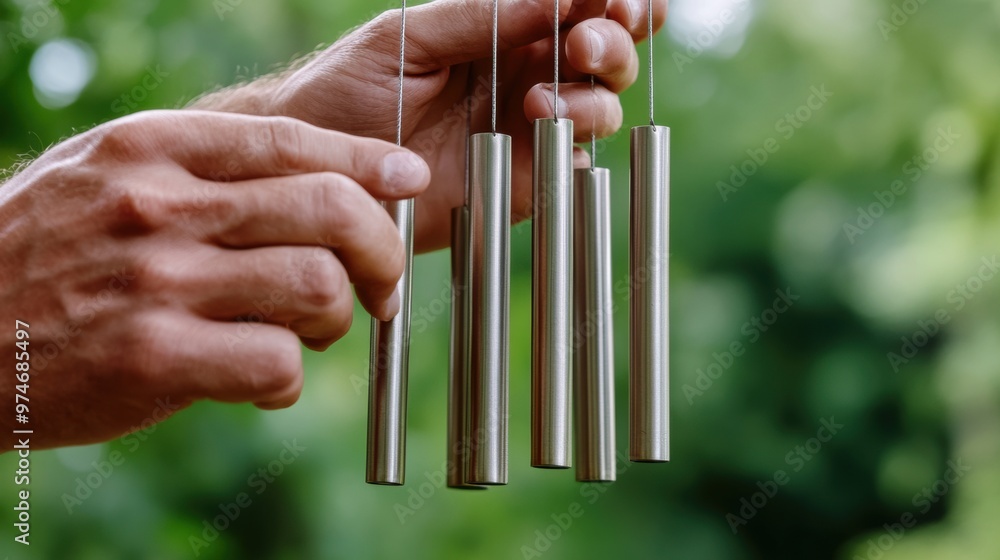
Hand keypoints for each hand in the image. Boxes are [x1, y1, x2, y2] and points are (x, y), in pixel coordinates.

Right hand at [0, 110, 429, 448]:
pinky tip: (260, 380)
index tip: (407, 178)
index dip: (368, 161)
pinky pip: (280, 362)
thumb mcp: (106, 176)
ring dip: (336, 318)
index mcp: (153, 149)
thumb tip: (317, 186)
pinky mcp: (154, 358)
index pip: (294, 141)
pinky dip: (288, 377)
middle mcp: (160, 205)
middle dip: (382, 249)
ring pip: (319, 287)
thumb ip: (201, 172)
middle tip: (380, 281)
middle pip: (329, 211)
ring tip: (306, 332)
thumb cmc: (41, 253)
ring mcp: (158, 281)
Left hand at [197, 0, 666, 251]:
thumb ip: (480, 17)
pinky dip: (574, 147)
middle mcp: (527, 77)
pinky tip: (540, 129)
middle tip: (582, 45)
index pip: (579, 7)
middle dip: (612, 44)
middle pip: (607, 56)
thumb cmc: (348, 90)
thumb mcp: (410, 37)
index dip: (612, 1)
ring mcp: (529, 131)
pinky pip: (573, 166)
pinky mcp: (523, 182)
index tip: (610, 0)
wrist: (320, 169)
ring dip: (593, 98)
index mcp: (505, 31)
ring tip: (542, 100)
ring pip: (601, 109)